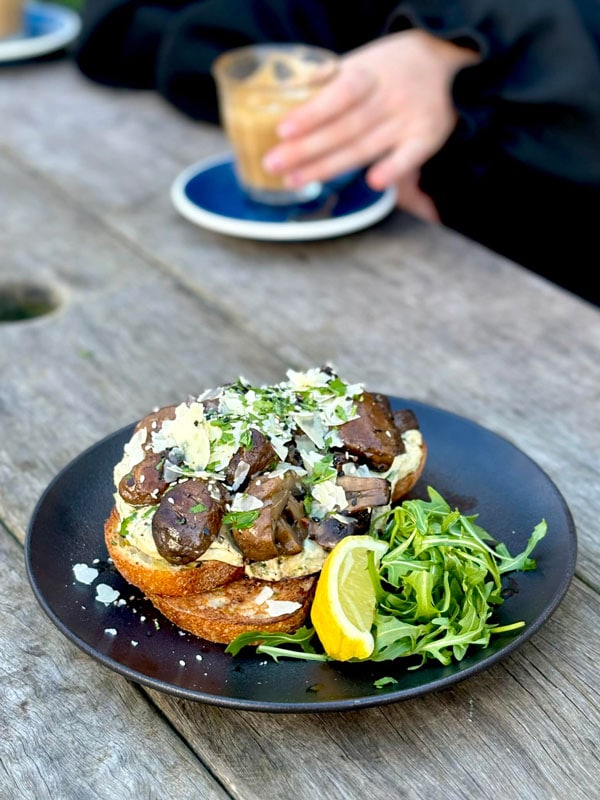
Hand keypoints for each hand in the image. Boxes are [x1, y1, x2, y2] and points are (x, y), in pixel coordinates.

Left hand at [262, 30, 478, 220]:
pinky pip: (410, 156)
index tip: (282, 131)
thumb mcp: (359, 63)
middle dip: (306, 149)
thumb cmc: (384, 69)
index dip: (311, 114)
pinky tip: (373, 182)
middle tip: (273, 165)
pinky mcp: (426, 137)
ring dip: (328, 167)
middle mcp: (388, 96)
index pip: (338, 94)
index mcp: (368, 73)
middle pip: (344, 128)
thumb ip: (327, 83)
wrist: (439, 59)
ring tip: (294, 180)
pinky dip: (393, 169)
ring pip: (364, 147)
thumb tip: (285, 100)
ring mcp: (407, 118)